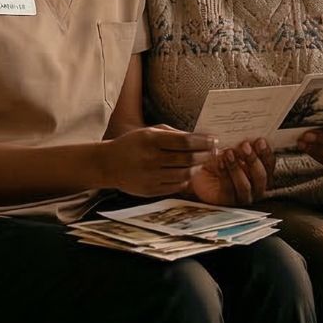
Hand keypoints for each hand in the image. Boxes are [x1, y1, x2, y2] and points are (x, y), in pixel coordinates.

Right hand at [98, 126, 217, 197]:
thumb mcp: (148, 132)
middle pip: (188, 159)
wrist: (108, 164)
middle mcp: (151, 159)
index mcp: (151, 140)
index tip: (213, 140)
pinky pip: (176, 187)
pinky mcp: (150, 190)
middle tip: (214, 151)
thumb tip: (199, 137)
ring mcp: (151, 177)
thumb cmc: (132, 144)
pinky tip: (188, 173)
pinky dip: (186, 180)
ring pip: (185, 174)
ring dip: (197, 167)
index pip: (185, 141)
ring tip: (201, 162)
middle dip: (205, 155)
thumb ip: (173, 134)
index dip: (203, 141)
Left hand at [188, 139, 272, 205]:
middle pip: (260, 176)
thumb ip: (240, 145)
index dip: (266, 153)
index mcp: (260, 173)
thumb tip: (245, 135)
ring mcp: (242, 197)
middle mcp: (255, 188)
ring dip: (237, 168)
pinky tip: (220, 162)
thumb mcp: (231, 149)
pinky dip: (224, 174)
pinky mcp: (227, 201)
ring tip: (229, 153)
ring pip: (245, 185)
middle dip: (253, 160)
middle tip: (245, 146)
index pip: (269, 164)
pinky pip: (228, 189)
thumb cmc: (218, 161)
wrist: (199, 174)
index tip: (260, 141)